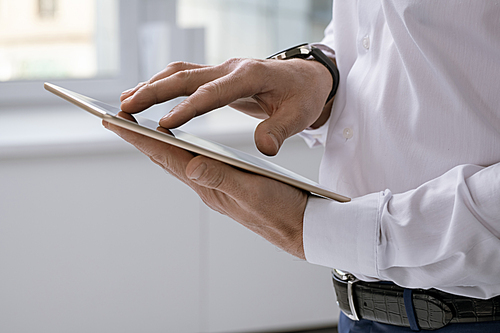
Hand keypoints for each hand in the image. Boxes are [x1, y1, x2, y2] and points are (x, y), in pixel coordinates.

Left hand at [103, 120, 307, 258]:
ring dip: (155, 143)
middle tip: (116, 119)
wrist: (298, 227)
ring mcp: (214, 185)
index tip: (112, 120)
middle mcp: (206, 184)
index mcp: (209, 184)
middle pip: (164, 157)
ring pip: (176, 160)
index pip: (166, 156)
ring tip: (138, 128)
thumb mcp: (253, 191)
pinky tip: (179, 144)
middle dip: (138, 137)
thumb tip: (190, 165)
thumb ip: (222, 178)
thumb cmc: (280, 210)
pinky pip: (193, 163)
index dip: (138, 137)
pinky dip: (179, 148)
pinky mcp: (225, 184)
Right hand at [119, 58, 332, 155]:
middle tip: (124, 109)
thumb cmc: (303, 94)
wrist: (306, 75)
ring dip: (152, 86)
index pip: (213, 94)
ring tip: (125, 103)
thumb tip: (264, 148)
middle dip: (154, 93)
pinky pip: (185, 77)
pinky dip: (162, 85)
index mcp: (251, 77)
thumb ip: (281, 129)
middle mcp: (231, 69)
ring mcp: (223, 70)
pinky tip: (147, 96)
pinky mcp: (218, 76)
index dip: (188, 109)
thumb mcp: (300, 114)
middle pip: (186, 78)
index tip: (164, 125)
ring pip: (179, 73)